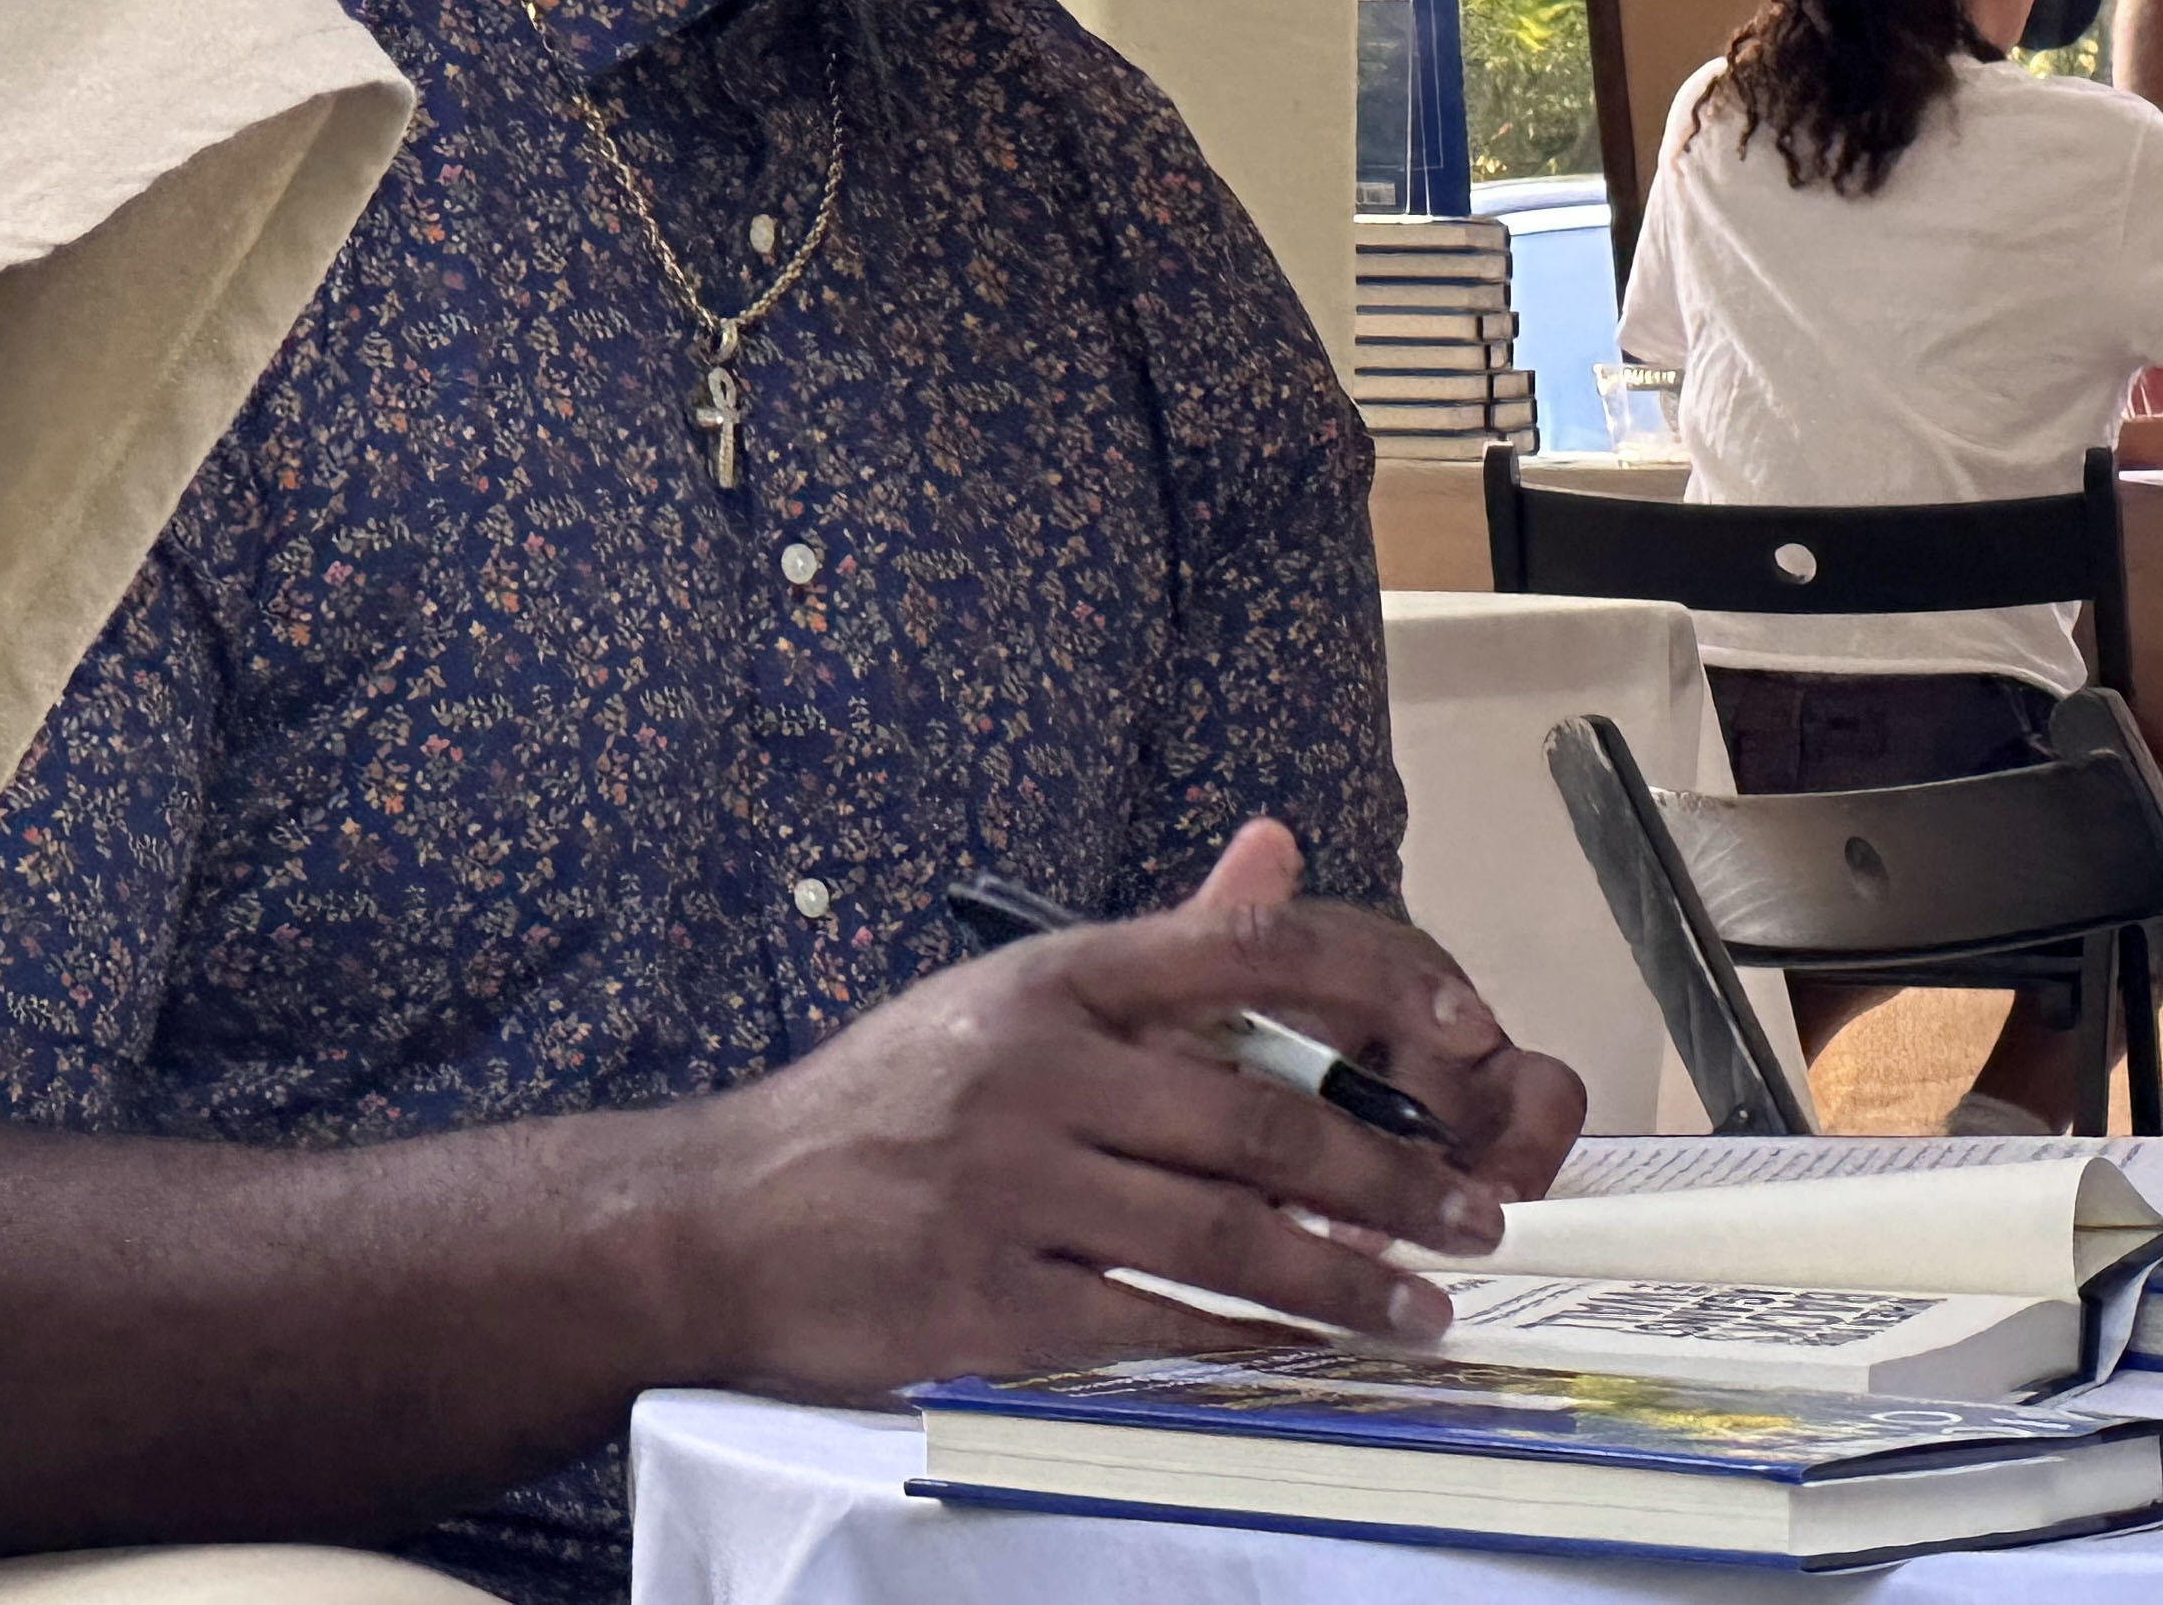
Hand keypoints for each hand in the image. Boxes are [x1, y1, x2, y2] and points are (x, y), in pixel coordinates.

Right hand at [680, 822, 1584, 1406]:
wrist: (725, 1216)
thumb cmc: (881, 1104)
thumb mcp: (1004, 997)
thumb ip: (1157, 943)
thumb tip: (1274, 848)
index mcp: (1047, 979)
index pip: (1244, 949)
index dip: (1375, 981)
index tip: (1469, 1028)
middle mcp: (1035, 1069)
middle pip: (1260, 1115)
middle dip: (1392, 1173)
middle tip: (1475, 1213)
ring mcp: (1012, 1185)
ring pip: (1226, 1232)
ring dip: (1348, 1277)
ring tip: (1425, 1305)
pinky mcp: (993, 1297)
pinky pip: (1154, 1320)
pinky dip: (1249, 1342)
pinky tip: (1308, 1353)